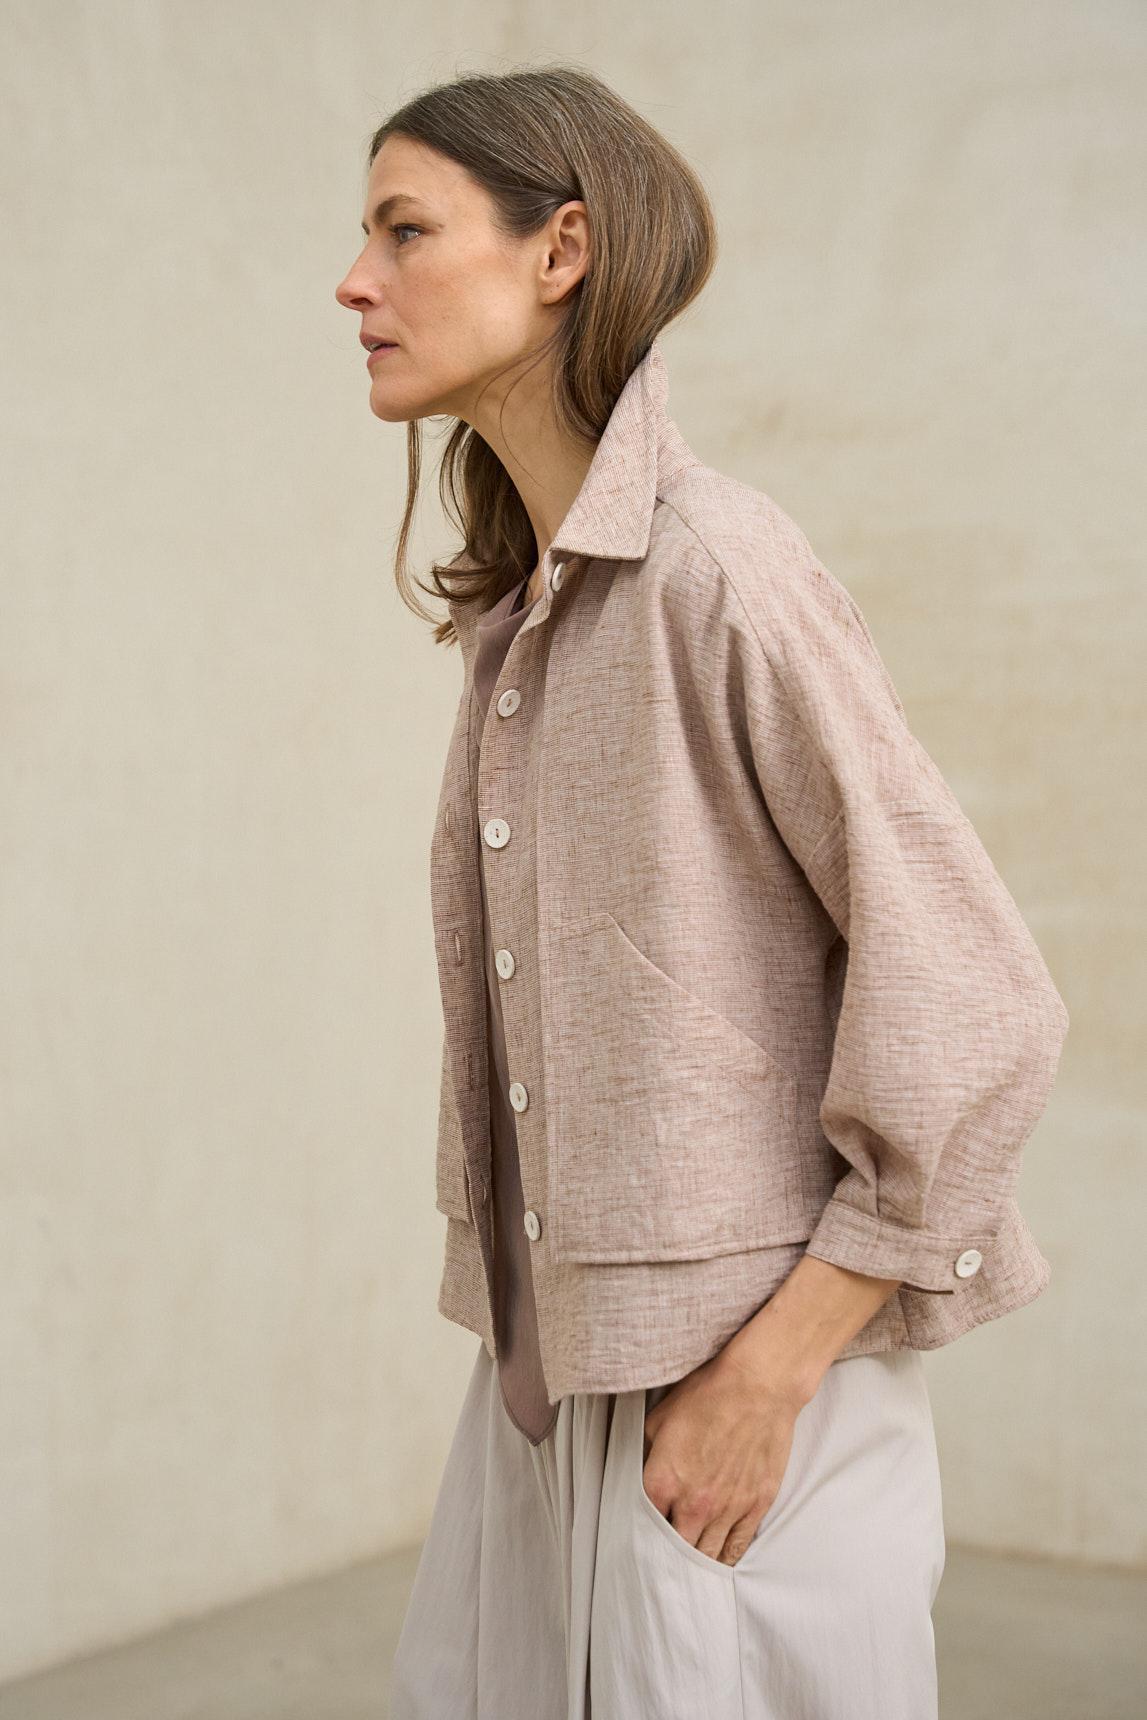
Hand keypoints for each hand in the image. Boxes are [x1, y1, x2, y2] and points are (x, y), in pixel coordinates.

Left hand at [641, 1346, 807, 1565]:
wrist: (759, 1386)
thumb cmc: (708, 1394)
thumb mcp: (660, 1418)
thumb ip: (645, 1452)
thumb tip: (637, 1472)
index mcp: (663, 1481)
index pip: (643, 1526)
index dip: (640, 1535)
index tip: (639, 1541)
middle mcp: (693, 1502)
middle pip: (674, 1550)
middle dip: (667, 1557)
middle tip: (662, 1563)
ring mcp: (727, 1508)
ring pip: (706, 1556)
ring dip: (696, 1563)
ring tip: (688, 1569)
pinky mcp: (756, 1506)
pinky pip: (737, 1547)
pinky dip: (726, 1558)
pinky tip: (718, 1562)